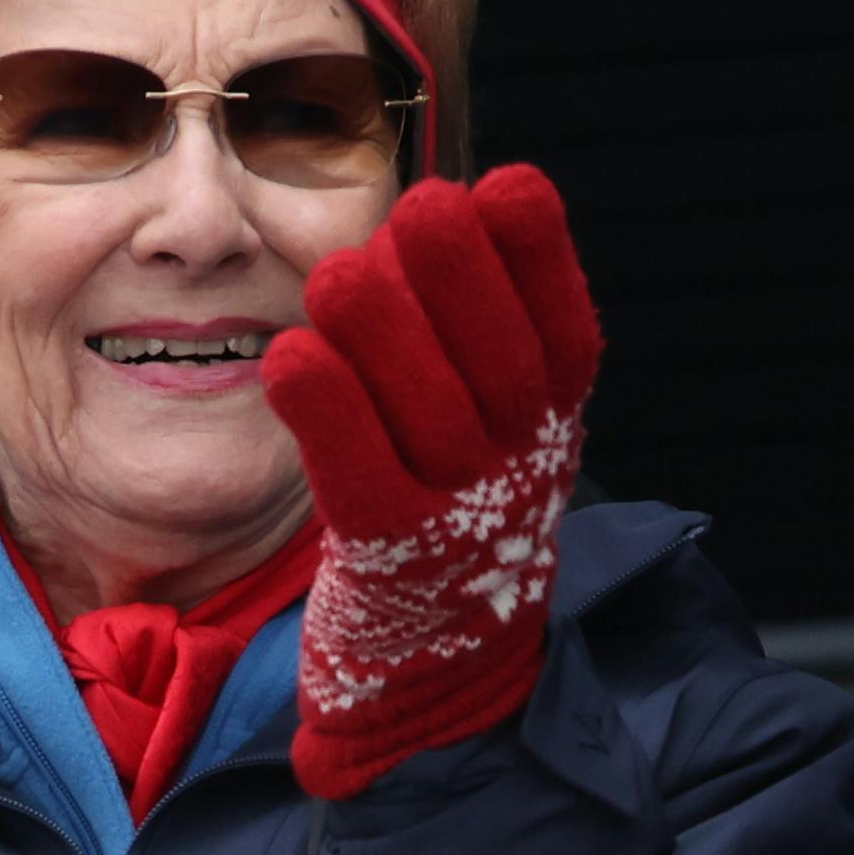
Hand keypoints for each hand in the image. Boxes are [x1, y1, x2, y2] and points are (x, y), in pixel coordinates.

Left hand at [263, 164, 602, 796]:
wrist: (438, 668)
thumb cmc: (450, 503)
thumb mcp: (489, 417)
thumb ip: (467, 321)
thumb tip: (434, 201)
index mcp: (551, 421)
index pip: (563, 333)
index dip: (539, 259)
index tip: (505, 186)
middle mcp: (520, 469)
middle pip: (500, 366)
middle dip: (461, 279)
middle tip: (421, 203)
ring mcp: (458, 518)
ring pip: (429, 417)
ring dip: (386, 335)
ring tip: (341, 271)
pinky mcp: (385, 561)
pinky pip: (358, 480)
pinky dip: (327, 414)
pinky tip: (290, 354)